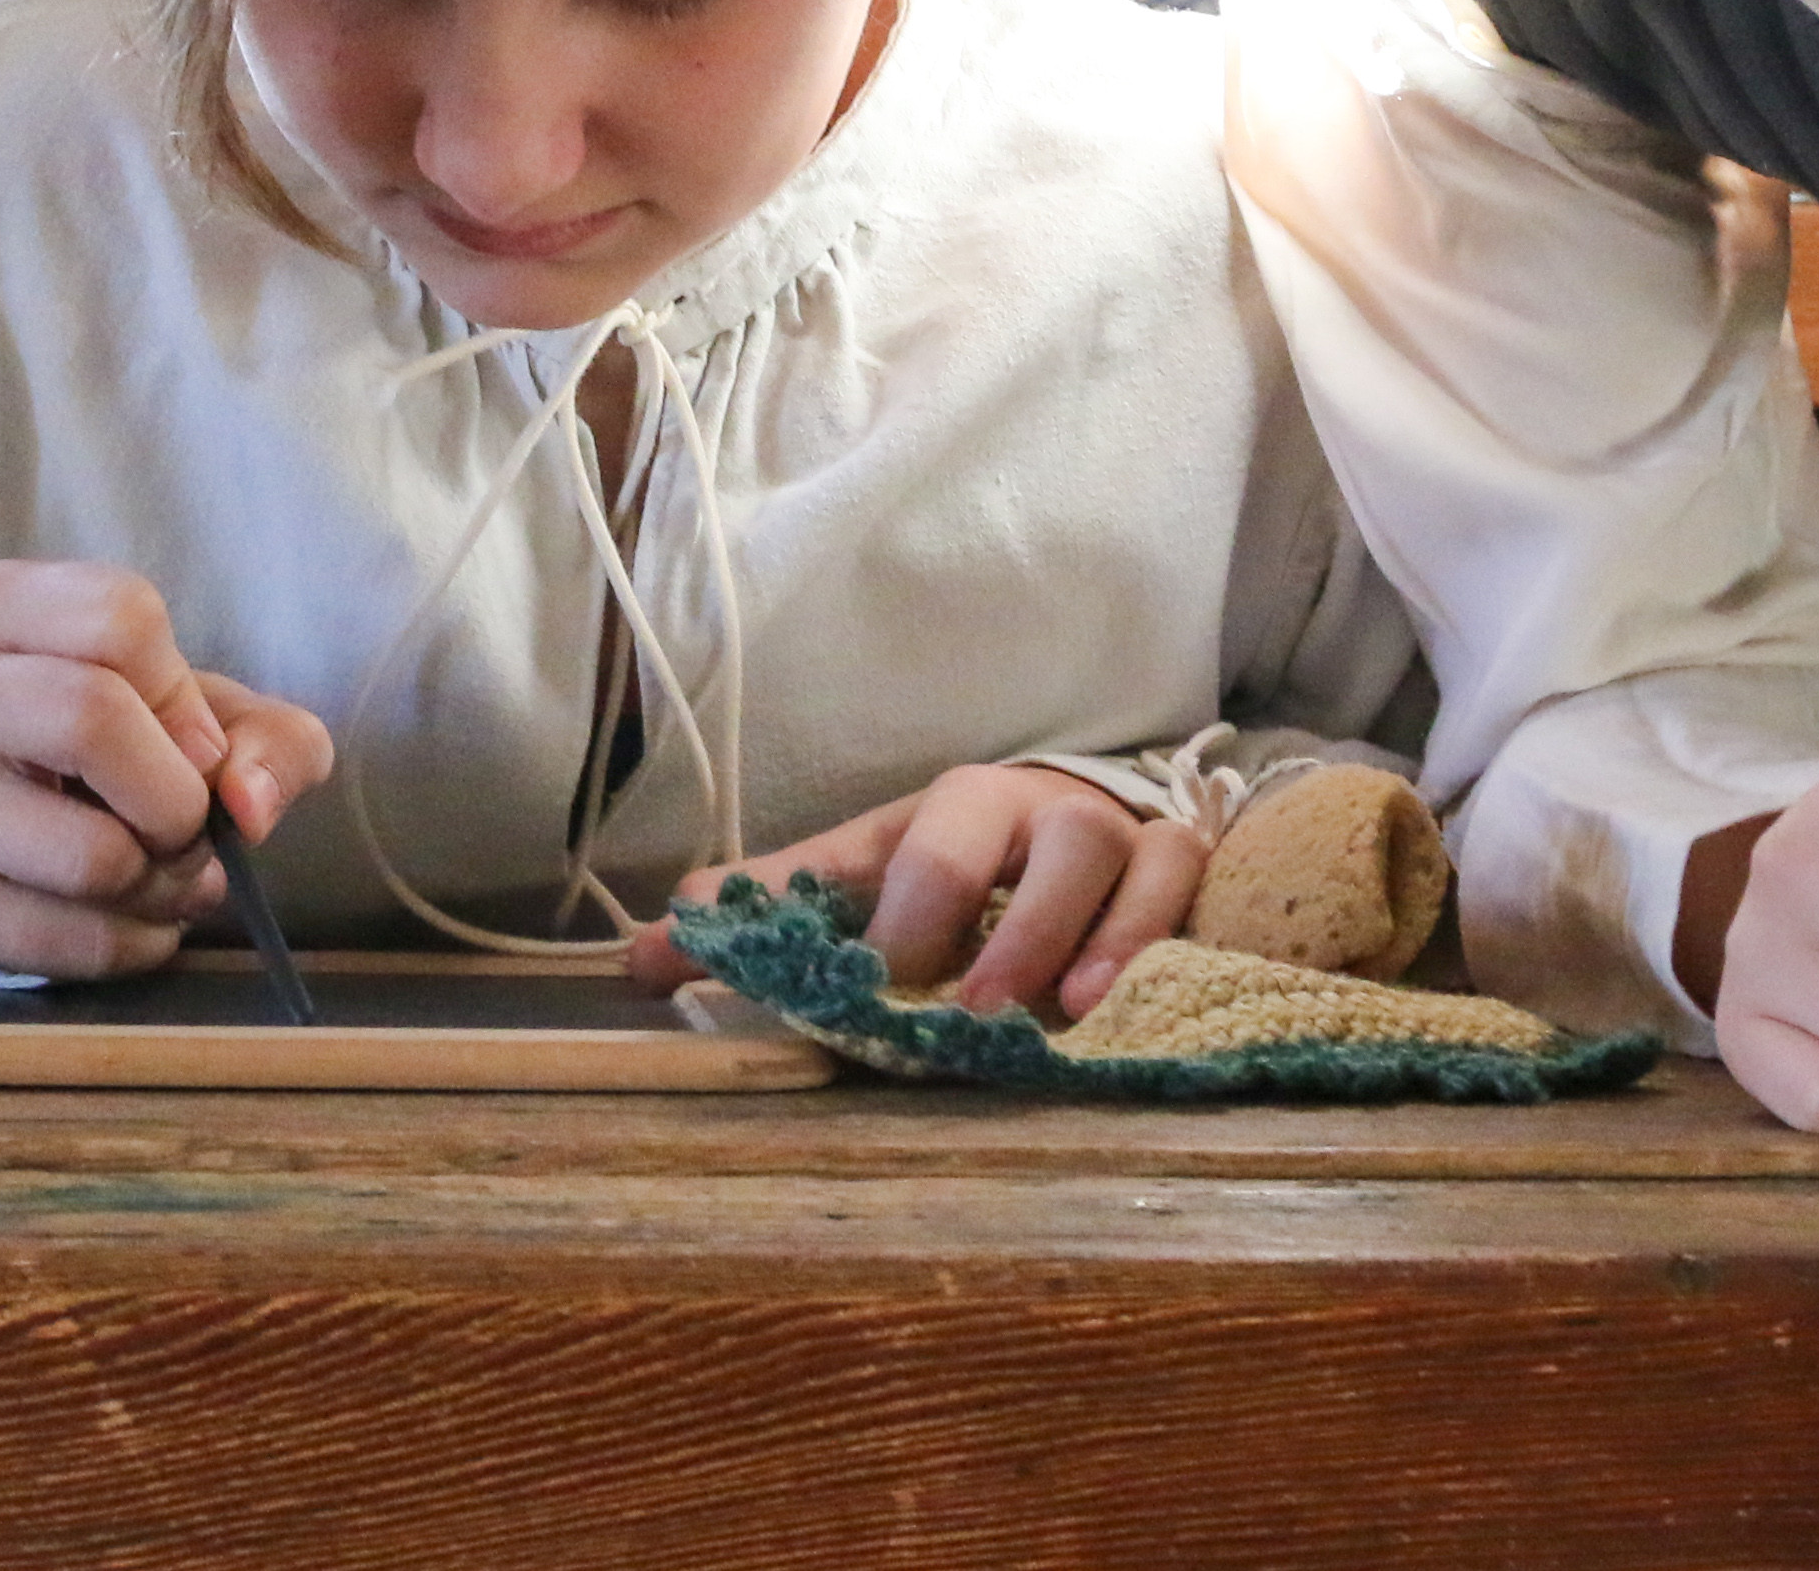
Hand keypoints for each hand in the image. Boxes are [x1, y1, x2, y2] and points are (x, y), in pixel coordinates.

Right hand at [0, 559, 331, 979]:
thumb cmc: (116, 739)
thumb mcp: (199, 708)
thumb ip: (266, 738)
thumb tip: (249, 807)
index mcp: (2, 607)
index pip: (121, 618)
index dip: (184, 696)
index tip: (192, 743)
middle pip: (89, 718)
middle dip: (177, 795)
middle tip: (186, 820)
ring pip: (91, 854)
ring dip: (165, 883)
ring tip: (161, 872)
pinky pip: (77, 942)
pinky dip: (138, 941)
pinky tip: (132, 915)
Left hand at [638, 765, 1202, 1020]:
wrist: (1095, 833)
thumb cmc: (970, 866)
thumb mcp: (870, 885)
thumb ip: (769, 922)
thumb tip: (639, 960)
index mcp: (946, 811)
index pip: (902, 845)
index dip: (876, 910)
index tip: (860, 978)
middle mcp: (1031, 811)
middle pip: (1007, 822)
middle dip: (973, 907)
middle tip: (948, 998)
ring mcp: (1114, 836)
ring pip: (1107, 850)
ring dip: (1070, 929)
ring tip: (1043, 1008)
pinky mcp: (1180, 868)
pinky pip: (1179, 883)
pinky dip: (1147, 936)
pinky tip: (1109, 998)